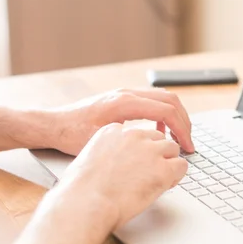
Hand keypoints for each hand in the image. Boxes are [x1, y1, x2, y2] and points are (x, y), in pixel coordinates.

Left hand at [47, 88, 193, 155]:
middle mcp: (127, 94)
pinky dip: (163, 115)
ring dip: (176, 117)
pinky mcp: (123, 99)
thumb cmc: (71, 134)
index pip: (166, 110)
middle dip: (184, 122)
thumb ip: (131, 142)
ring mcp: (126, 94)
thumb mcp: (102, 141)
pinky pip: (152, 101)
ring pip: (164, 98)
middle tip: (189, 143)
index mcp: (124, 103)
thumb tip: (157, 149)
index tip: (187, 147)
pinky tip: (158, 133)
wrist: (53, 124)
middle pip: (171, 100)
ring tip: (179, 138)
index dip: (182, 130)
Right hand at [59, 122, 187, 228]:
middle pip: (157, 138)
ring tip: (158, 180)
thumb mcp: (89, 160)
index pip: (138, 134)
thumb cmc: (80, 190)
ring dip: (168, 163)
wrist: (85, 203)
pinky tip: (166, 185)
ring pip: (172, 148)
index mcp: (113, 130)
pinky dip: (177, 175)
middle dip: (156, 154)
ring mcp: (150, 150)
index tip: (135, 163)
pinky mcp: (163, 168)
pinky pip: (181, 165)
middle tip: (149, 173)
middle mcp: (133, 135)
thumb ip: (108, 154)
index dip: (140, 150)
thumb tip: (121, 164)